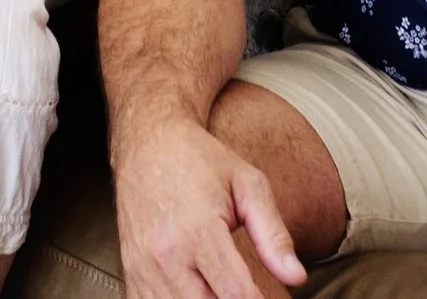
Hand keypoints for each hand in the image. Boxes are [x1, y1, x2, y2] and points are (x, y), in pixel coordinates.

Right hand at [114, 117, 306, 298]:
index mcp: (199, 231)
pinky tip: (193, 292)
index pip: (235, 293)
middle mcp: (166, 255)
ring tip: (221, 288)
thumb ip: (273, 234)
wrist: (147, 143)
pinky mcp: (131, 273)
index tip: (269, 298)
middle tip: (247, 290)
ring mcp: (144, 268)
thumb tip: (295, 276)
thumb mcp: (248, 184)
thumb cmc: (198, 161)